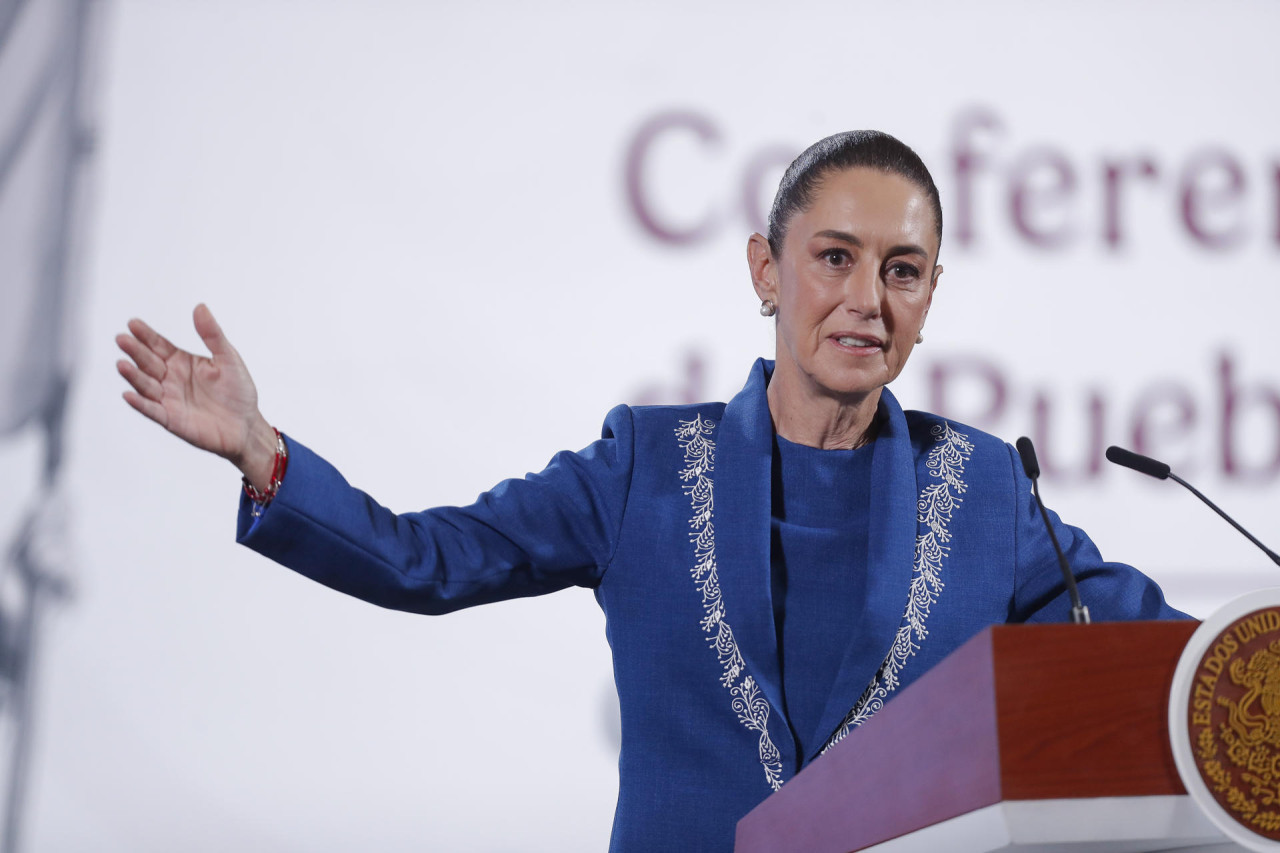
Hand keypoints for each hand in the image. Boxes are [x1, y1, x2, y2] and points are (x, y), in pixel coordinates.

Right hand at [116, 304, 276, 488]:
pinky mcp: (171, 419)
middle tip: (122, 339)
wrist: (246, 425)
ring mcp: (168, 399)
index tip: (133, 323)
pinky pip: (152, 410)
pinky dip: (140, 404)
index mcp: (182, 361)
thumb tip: (200, 307)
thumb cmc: (238, 391)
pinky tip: (129, 395)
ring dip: (133, 376)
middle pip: (148, 362)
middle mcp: (170, 378)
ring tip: (122, 364)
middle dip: (135, 351)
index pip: (158, 345)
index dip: (146, 335)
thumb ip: (212, 335)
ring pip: (146, 385)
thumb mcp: (228, 358)